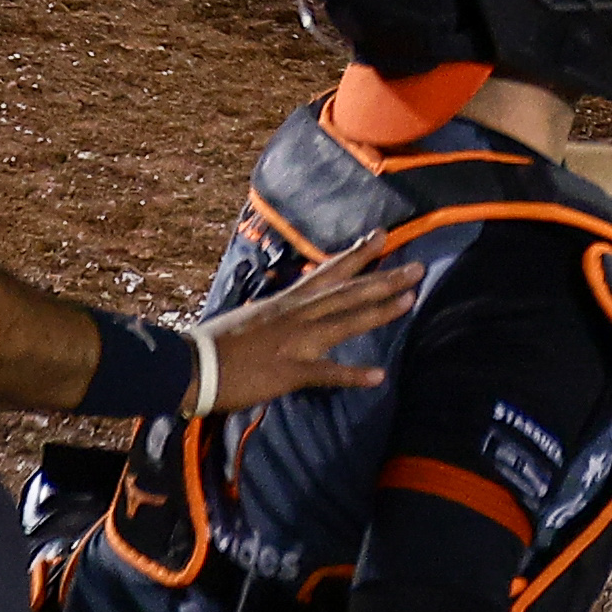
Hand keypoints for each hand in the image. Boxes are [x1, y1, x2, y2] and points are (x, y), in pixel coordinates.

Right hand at [200, 229, 414, 410]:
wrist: (194, 365)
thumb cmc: (219, 343)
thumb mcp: (255, 318)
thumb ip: (281, 313)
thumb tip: (296, 308)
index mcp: (288, 302)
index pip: (329, 271)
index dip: (358, 254)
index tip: (383, 236)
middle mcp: (296, 315)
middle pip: (347, 292)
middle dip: (384, 278)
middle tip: (417, 267)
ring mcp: (295, 341)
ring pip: (344, 322)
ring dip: (378, 312)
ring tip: (410, 301)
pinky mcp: (289, 370)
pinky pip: (326, 373)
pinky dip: (352, 374)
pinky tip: (378, 376)